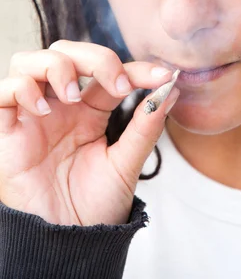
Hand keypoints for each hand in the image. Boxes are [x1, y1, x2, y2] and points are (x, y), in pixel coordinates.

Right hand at [0, 41, 178, 225]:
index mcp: (89, 108)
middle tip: (117, 84)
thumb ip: (145, 127)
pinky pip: (2, 91)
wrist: (68, 241)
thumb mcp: (126, 163)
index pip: (109, 70)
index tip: (163, 77)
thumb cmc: (95, 204)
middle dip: (94, 56)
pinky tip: (42, 111)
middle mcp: (59, 105)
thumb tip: (171, 90)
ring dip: (55, 66)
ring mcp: (32, 115)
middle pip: (66, 51)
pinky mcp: (8, 131)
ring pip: (29, 60)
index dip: (136, 67)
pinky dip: (21, 89)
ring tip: (73, 96)